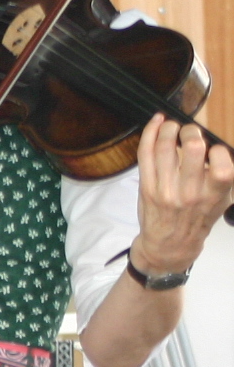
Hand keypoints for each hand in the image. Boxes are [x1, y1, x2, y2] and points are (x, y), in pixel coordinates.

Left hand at [132, 114, 233, 275]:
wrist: (169, 244)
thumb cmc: (197, 220)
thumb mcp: (220, 203)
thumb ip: (221, 178)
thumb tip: (216, 146)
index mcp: (213, 196)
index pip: (221, 166)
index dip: (219, 150)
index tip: (214, 148)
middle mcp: (190, 192)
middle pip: (192, 148)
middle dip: (192, 131)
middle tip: (191, 131)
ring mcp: (165, 189)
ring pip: (165, 147)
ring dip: (169, 128)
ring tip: (173, 125)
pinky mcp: (146, 186)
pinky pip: (145, 153)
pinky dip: (150, 133)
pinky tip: (157, 122)